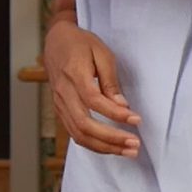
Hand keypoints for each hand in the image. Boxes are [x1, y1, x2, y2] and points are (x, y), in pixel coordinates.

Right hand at [43, 17, 139, 156]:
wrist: (56, 40)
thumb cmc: (80, 43)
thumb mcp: (101, 53)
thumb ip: (110, 81)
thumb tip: (121, 105)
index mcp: (74, 74)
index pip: (94, 101)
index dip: (115, 113)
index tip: (135, 119)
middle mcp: (64, 93)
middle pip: (84, 125)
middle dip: (111, 139)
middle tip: (134, 144)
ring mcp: (59, 104)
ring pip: (78, 134)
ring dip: (103, 147)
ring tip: (126, 150)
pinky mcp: (60, 110)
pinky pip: (74, 133)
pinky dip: (93, 143)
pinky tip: (110, 146)